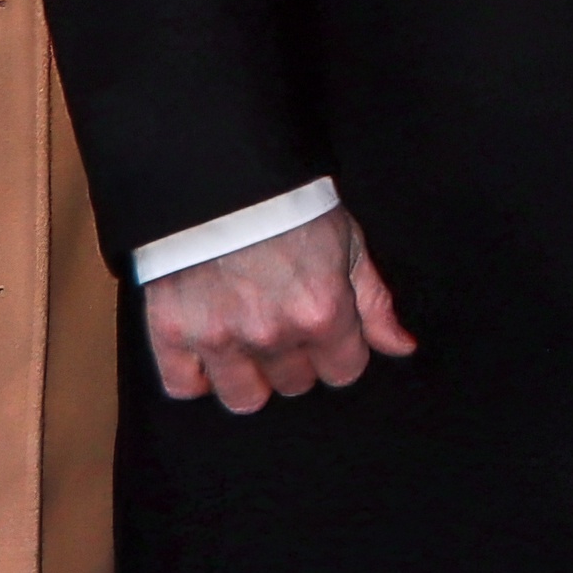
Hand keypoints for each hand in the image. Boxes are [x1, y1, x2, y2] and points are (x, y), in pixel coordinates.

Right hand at [144, 208, 416, 412]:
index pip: (343, 372)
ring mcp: (218, 337)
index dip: (339, 350)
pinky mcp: (171, 331)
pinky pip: (184, 387)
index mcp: (322, 312)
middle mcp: (272, 333)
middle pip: (295, 385)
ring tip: (246, 338)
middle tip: (283, 320)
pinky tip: (208, 348)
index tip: (325, 327)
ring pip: (244, 398)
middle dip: (296, 358)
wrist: (219, 173)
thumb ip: (374, 303)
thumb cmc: (289, 202)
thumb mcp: (348, 243)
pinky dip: (196, 375)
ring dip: (250, 375)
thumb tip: (401, 346)